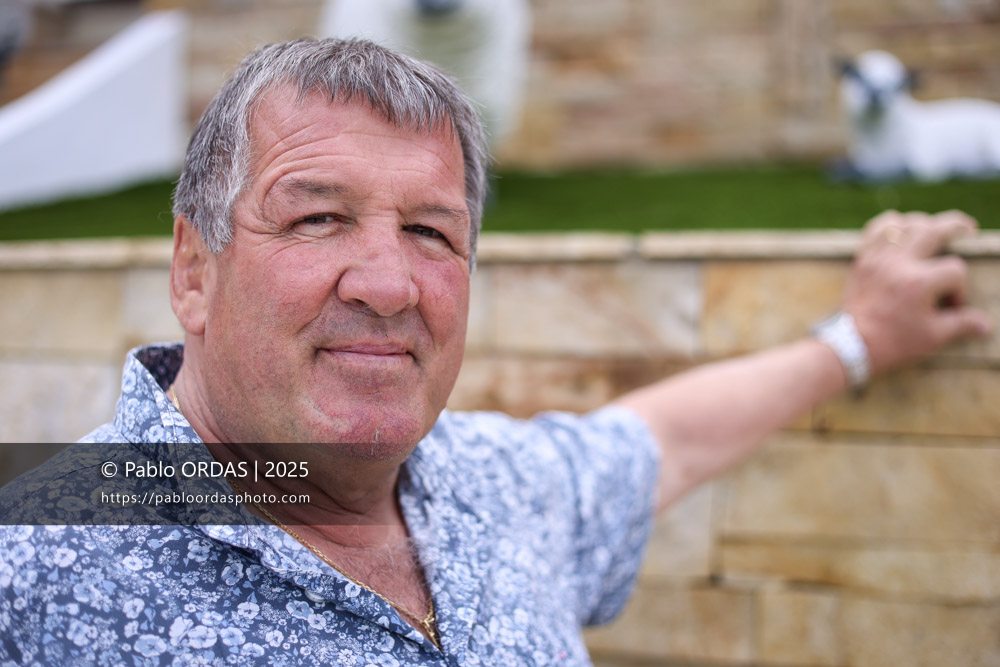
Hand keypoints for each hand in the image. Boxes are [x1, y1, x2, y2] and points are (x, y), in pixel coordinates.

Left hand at [843, 210, 991, 374]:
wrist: (850, 345)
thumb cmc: (892, 342)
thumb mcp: (932, 337)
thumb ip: (961, 325)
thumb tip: (986, 325)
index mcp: (918, 282)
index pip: (954, 269)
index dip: (960, 288)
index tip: (952, 305)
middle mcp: (898, 263)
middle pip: (934, 229)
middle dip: (956, 226)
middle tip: (969, 228)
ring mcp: (878, 258)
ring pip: (904, 224)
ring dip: (923, 223)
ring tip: (935, 229)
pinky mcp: (863, 259)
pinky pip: (875, 229)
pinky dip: (891, 224)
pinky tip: (902, 229)